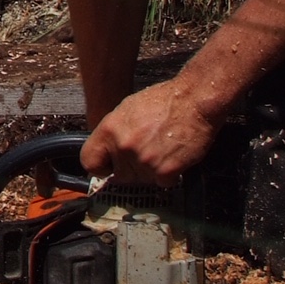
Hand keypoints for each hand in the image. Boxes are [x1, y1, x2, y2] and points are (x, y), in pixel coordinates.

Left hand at [79, 80, 221, 185]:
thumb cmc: (164, 100)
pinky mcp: (165, 171)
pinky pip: (162, 183)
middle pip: (119, 176)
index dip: (100, 166)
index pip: (89, 161)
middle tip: (147, 153)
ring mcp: (144, 161)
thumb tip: (108, 150)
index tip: (109, 167)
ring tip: (162, 150)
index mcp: (110, 130)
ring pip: (141, 180)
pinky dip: (169, 174)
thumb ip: (114, 132)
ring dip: (151, 171)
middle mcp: (123, 147)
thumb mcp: (128, 109)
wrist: (195, 101)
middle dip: (131, 169)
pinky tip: (174, 156)